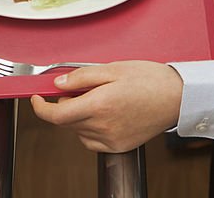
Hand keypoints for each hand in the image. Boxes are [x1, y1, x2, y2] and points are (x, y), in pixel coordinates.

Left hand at [30, 62, 183, 151]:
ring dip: (77, 116)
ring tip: (99, 97)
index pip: (57, 114)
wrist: (177, 97)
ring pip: (78, 130)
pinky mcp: (118, 147)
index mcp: (100, 104)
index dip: (41, 108)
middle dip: (65, 104)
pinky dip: (89, 128)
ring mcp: (111, 140)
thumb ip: (82, 76)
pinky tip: (104, 113)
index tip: (36, 97)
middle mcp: (103, 126)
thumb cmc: (149, 79)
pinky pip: (91, 140)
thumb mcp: (114, 67)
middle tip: (80, 86)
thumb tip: (58, 84)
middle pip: (67, 121)